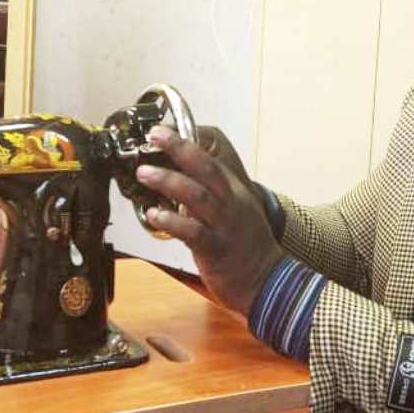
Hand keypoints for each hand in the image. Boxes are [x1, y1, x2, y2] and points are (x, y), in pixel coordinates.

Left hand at [135, 126, 284, 314]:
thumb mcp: (235, 211)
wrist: (269, 281)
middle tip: (155, 136)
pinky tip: (154, 215)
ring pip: (198, 196)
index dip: (186, 143)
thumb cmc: (246, 246)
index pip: (211, 159)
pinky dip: (172, 221)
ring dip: (169, 181)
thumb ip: (210, 196)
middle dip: (180, 149)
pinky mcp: (216, 249)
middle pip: (206, 168)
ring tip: (143, 172)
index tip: (162, 131)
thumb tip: (175, 182)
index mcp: (235, 191)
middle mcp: (231, 203)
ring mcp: (224, 225)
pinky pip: (193, 232)